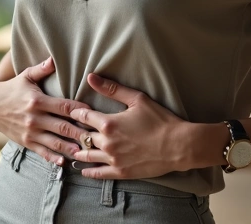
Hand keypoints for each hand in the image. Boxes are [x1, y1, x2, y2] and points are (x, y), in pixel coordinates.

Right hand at [0, 57, 92, 165]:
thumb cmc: (12, 88)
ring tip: (85, 152)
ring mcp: (30, 132)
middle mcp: (35, 118)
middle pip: (63, 127)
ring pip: (55, 142)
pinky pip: (42, 152)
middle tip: (97, 137)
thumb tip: (54, 58)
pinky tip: (64, 162)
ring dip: (70, 148)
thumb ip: (41, 69)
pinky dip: (53, 158)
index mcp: (38, 101)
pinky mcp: (26, 142)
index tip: (94, 113)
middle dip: (80, 132)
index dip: (80, 110)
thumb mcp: (25, 76)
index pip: (64, 106)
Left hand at [68, 73, 200, 179]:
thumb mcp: (137, 99)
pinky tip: (83, 170)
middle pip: (83, 136)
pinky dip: (89, 171)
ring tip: (74, 148)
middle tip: (72, 130)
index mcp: (108, 123)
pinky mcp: (121, 172)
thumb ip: (112, 89)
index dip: (76, 113)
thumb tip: (91, 78)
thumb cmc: (160, 120)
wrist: (179, 145)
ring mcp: (113, 159)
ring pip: (87, 155)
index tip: (73, 112)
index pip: (83, 117)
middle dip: (77, 132)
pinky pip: (99, 173)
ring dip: (79, 151)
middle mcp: (107, 142)